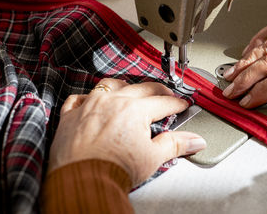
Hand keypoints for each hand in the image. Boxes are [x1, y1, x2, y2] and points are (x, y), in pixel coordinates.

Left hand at [48, 78, 205, 184]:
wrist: (83, 181)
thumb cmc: (114, 170)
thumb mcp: (152, 157)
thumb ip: (175, 145)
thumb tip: (195, 141)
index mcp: (135, 110)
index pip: (163, 102)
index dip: (177, 103)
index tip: (182, 105)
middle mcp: (113, 102)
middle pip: (141, 88)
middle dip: (158, 90)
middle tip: (166, 95)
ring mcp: (90, 106)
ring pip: (110, 85)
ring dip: (124, 86)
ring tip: (131, 90)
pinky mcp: (71, 116)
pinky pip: (78, 98)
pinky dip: (87, 97)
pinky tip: (91, 100)